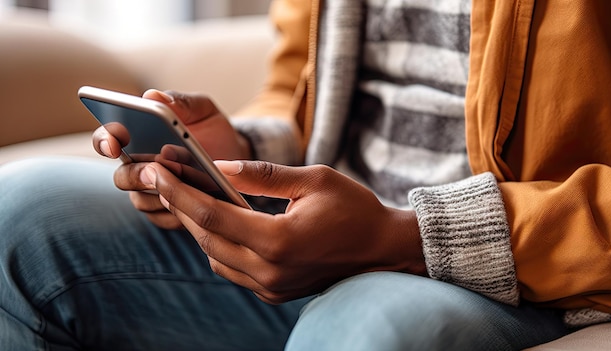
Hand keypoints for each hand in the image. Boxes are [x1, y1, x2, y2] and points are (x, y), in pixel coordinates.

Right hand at [91, 89, 251, 228]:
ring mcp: (151, 193)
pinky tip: (196, 202)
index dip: (105, 141)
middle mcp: (138, 167)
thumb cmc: (211, 129)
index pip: (107, 138)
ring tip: (185, 184)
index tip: (115, 143)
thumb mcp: (201, 110)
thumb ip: (180, 102)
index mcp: (136, 136)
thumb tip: (153, 96)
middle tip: (154, 168)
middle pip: (122, 177)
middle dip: (135, 174)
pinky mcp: (167, 213)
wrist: (236, 157)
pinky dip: (178, 211)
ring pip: (141, 200)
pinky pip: (164, 218)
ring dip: (161, 194)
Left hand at [141, 160, 426, 303]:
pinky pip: (232, 270)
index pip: (212, 215)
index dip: (180, 191)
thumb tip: (220, 168)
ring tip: (188, 198)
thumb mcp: (314, 179)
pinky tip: (218, 224)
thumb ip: (263, 176)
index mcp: (278, 239)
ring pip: (215, 256)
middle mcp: (270, 270)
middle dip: (180, 206)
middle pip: (206, 237)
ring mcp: (271, 287)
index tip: (158, 171)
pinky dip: (218, 246)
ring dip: (198, 228)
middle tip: (164, 179)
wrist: (382, 248)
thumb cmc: (354, 209)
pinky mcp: (274, 293)